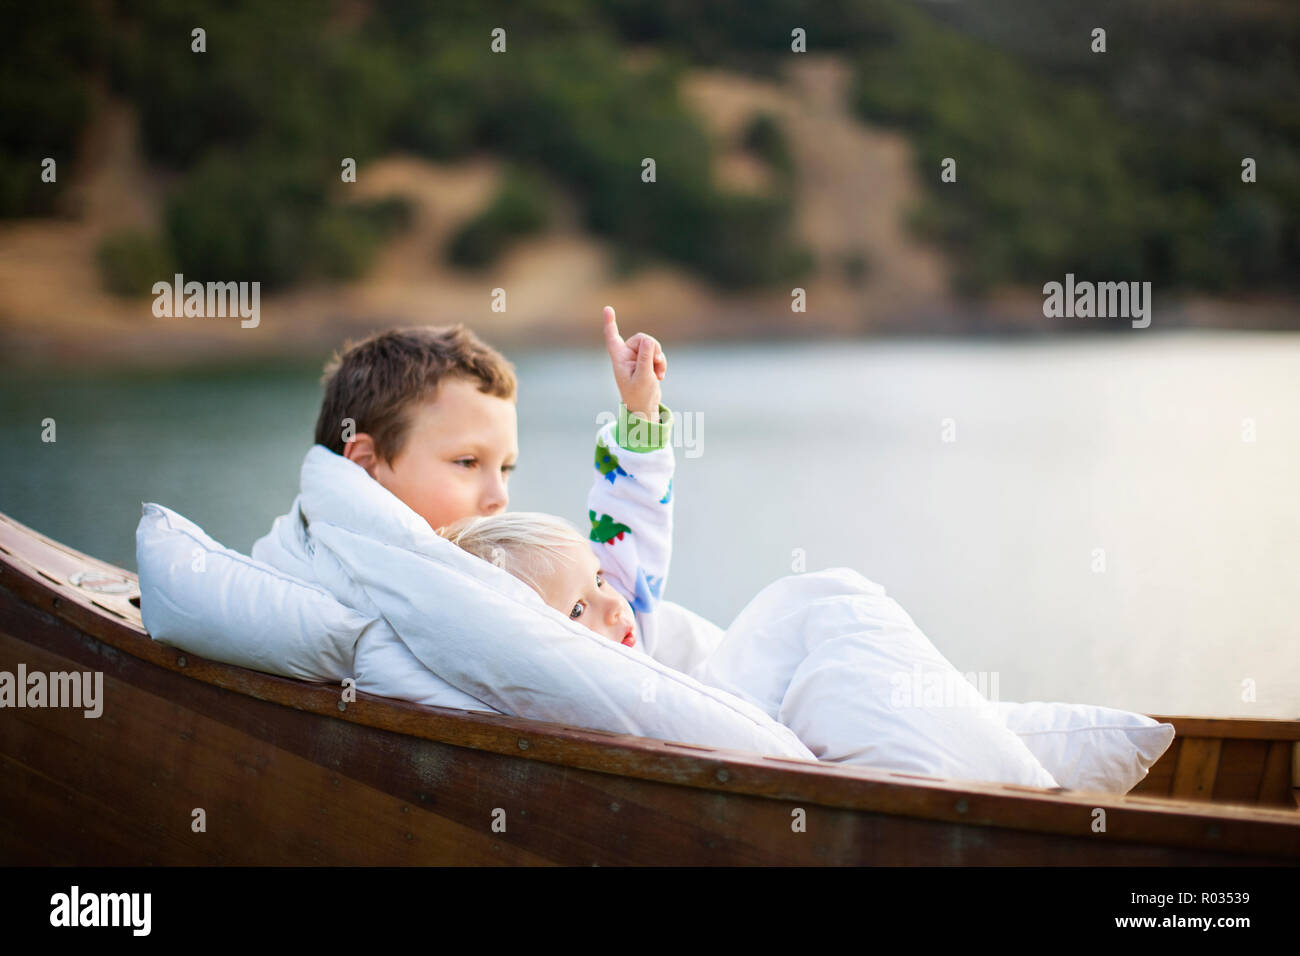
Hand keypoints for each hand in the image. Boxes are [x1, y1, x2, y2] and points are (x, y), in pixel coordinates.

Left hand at [602, 306, 664, 420]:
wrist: (644, 408)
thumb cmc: (639, 395)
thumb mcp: (644, 377)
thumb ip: (646, 358)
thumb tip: (649, 340)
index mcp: (619, 359)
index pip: (612, 337)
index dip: (610, 322)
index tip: (607, 308)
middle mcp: (626, 356)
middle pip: (641, 338)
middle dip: (653, 347)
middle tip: (657, 360)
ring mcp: (637, 358)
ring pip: (651, 345)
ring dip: (658, 357)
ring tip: (658, 373)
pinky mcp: (646, 362)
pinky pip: (656, 353)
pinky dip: (661, 363)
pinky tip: (660, 376)